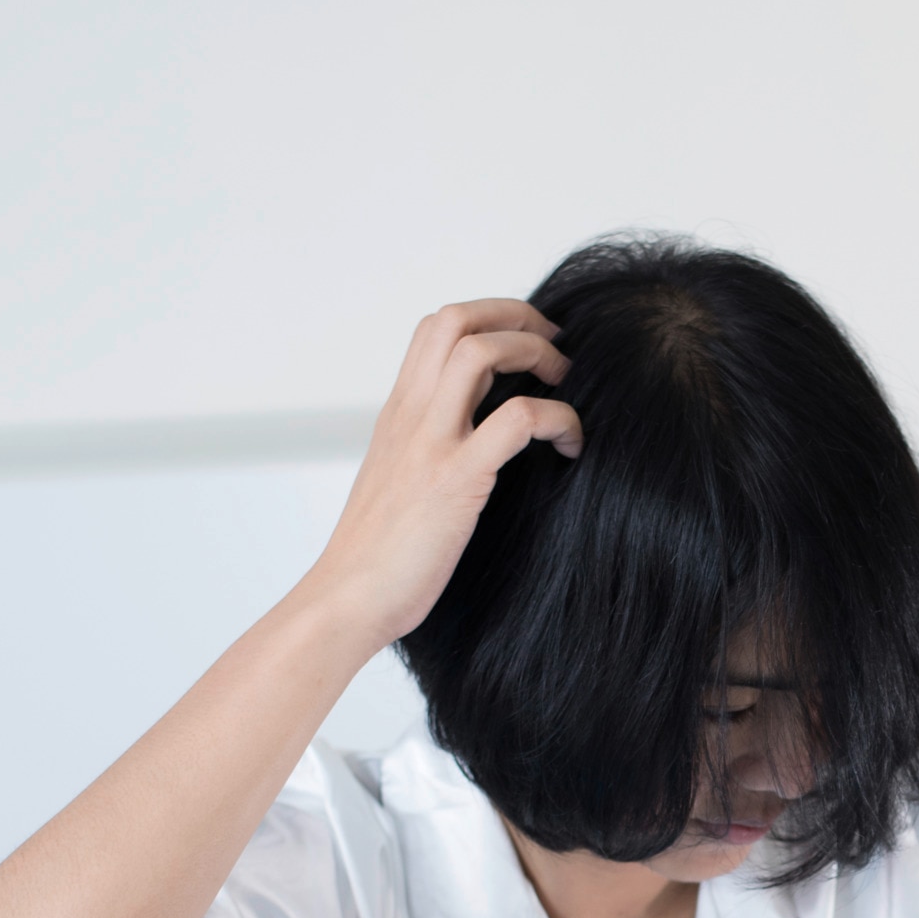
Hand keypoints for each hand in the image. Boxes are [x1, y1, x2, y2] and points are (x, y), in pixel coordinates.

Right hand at [299, 299, 584, 652]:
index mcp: (397, 415)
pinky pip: (519, 419)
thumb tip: (466, 450)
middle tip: (555, 348)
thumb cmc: (375, 560)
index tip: (526, 341)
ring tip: (565, 383)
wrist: (346, 601)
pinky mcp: (457, 480)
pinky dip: (559, 418)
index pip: (436, 328)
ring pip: (481, 350)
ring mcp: (431, 443)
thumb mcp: (395, 485)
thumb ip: (423, 454)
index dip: (488, 317)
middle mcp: (410, 415)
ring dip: (536, 354)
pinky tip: (572, 446)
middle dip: (516, 316)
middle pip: (456, 319)